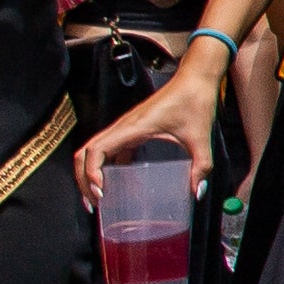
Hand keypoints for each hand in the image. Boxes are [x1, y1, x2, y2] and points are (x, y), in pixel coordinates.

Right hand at [76, 54, 225, 209]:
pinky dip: (106, 167)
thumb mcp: (201, 138)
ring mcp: (125, 128)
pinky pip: (110, 149)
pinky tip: (116, 184)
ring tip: (97, 198)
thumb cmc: (195, 102)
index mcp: (132, 128)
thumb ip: (201, 166)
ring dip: (89, 173)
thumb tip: (197, 193)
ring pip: (94, 151)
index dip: (91, 173)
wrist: (195, 79)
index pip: (96, 150)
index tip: (100, 192)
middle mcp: (122, 127)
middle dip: (83, 179)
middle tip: (92, 204)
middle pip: (85, 154)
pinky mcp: (132, 130)